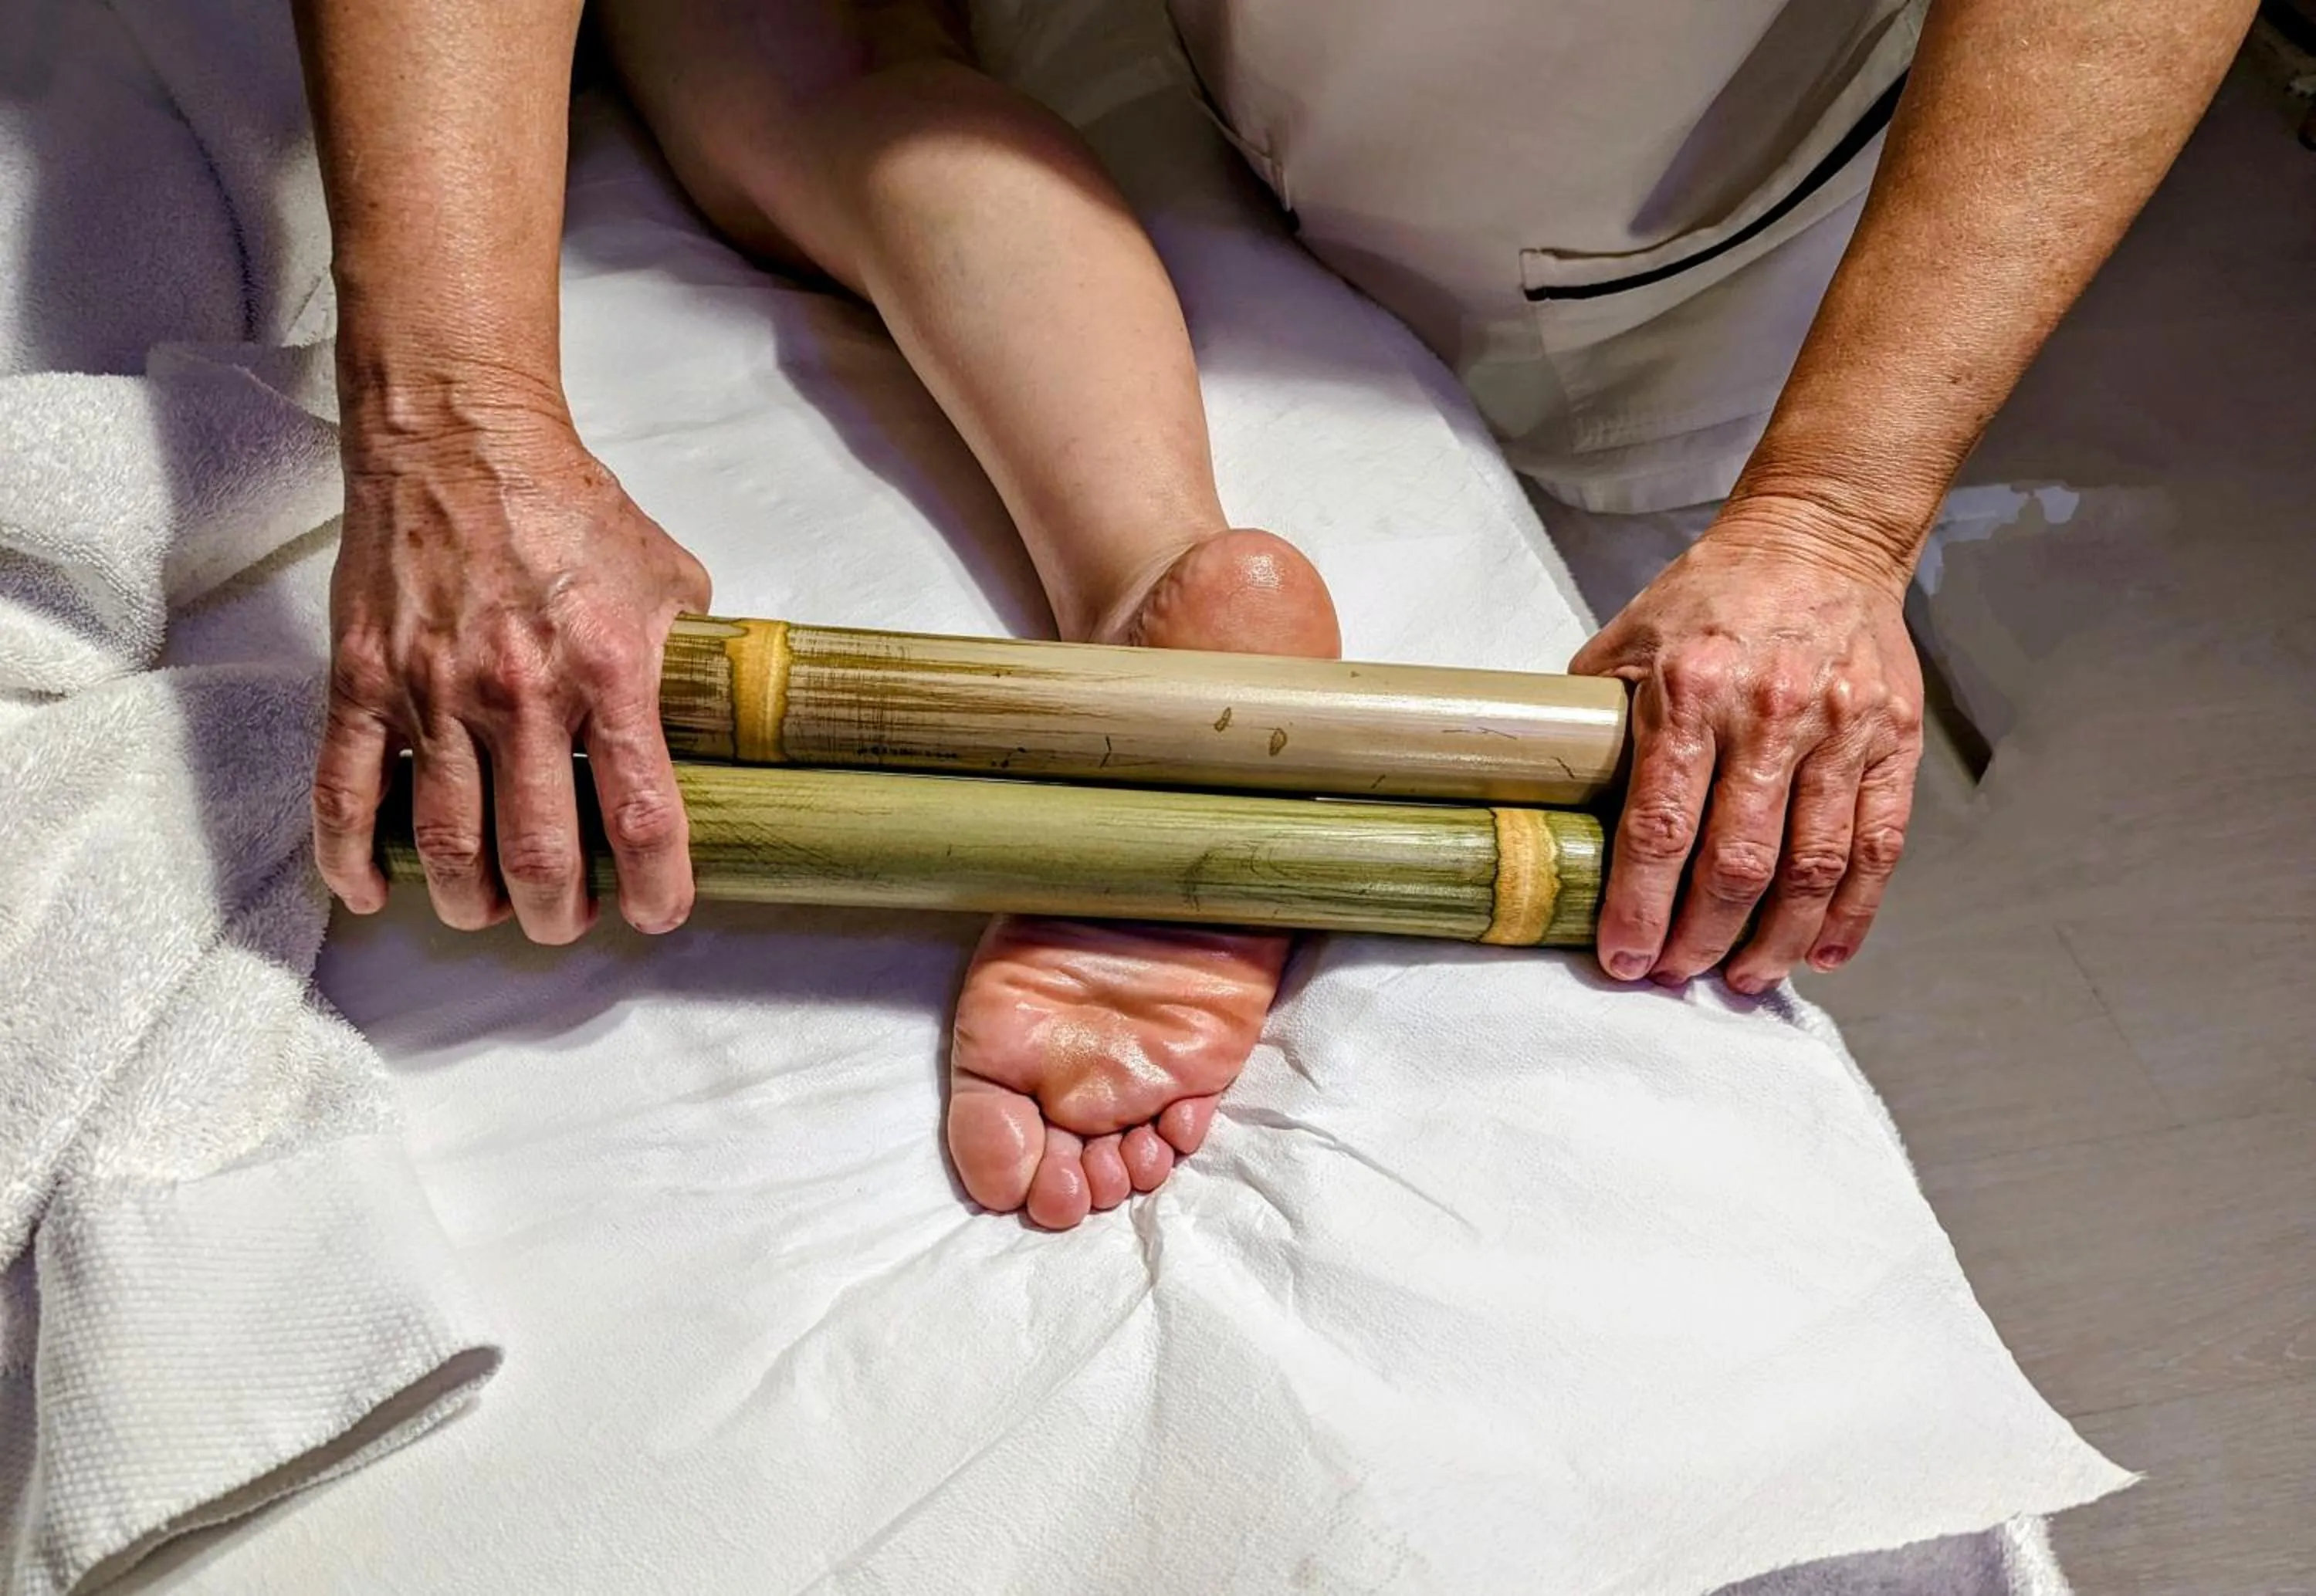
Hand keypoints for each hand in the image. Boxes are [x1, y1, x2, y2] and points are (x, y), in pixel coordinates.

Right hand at [312, 409, 712, 942]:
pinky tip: (378, 892)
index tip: (658, 914)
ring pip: (447, 845)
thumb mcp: (668, 579)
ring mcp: (433, 690)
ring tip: (493, 908)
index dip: (656, 887)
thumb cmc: (566, 509)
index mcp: (609, 669)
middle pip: (538, 855)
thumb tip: (727, 716)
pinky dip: (357, 861)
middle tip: (566, 919)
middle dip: (557, 913)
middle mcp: (520, 691)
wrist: (457, 440)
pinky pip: (347, 796)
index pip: (642, 814)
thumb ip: (693, 658)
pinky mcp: (363, 682)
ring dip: (473, 902)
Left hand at [1569, 495, 1924, 993]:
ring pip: (1812, 868)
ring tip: (1745, 979)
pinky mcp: (1892, 740)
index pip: (1660, 827)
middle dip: (1701, 938)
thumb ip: (1598, 723)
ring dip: (1775, 941)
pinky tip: (1820, 950)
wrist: (1819, 538)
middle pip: (1737, 864)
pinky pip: (1878, 845)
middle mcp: (1769, 714)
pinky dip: (1851, 910)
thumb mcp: (1629, 641)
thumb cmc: (1712, 595)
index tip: (1625, 957)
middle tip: (1676, 974)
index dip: (1641, 907)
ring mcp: (1839, 729)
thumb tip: (1554, 803)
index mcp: (1690, 691)